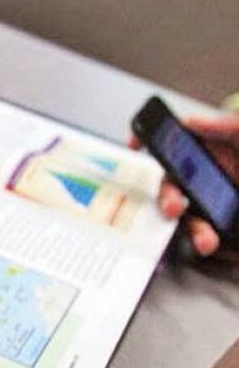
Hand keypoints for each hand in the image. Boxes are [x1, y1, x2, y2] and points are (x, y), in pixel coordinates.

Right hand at [132, 115, 238, 257]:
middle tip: (174, 207)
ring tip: (207, 242)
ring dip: (194, 231)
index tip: (137, 144)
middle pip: (173, 188)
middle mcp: (206, 179)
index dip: (148, 142)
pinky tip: (224, 246)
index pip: (171, 146)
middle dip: (168, 199)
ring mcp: (217, 205)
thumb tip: (191, 121)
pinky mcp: (229, 229)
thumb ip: (225, 127)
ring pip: (190, 219)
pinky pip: (212, 238)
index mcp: (209, 152)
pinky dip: (216, 245)